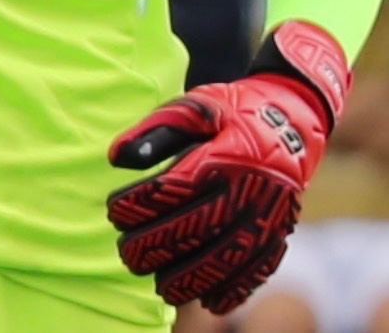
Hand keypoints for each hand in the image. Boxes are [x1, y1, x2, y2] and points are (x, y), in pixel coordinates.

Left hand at [106, 20, 348, 314]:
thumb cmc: (232, 110)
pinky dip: (234, 289)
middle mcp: (248, 188)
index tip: (114, 210)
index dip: (139, 204)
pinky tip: (208, 301)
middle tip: (127, 253)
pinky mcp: (280, 230)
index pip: (173, 189)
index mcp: (223, 155)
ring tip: (160, 284)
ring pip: (227, 257)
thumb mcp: (194, 106)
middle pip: (197, 228)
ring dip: (191, 278)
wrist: (293, 118)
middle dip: (156, 246)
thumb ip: (154, 130)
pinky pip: (258, 269)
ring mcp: (267, 213)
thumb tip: (115, 158)